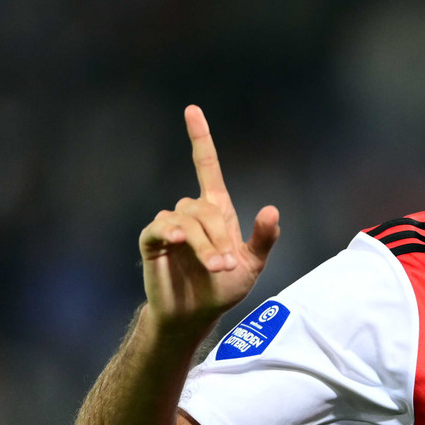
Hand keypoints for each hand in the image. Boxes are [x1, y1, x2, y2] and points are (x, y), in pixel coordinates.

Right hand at [139, 106, 279, 333]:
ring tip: (216, 267)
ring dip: (205, 244)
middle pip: (204, 205)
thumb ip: (264, 238)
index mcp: (216, 212)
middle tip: (227, 264)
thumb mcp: (253, 263)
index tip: (192, 110)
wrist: (196, 315)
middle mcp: (192, 214)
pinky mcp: (153, 242)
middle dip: (219, 235)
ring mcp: (171, 226)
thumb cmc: (224, 288)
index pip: (207, 167)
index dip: (200, 139)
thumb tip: (271, 209)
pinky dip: (174, 232)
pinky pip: (162, 227)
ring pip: (187, 219)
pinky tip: (182, 242)